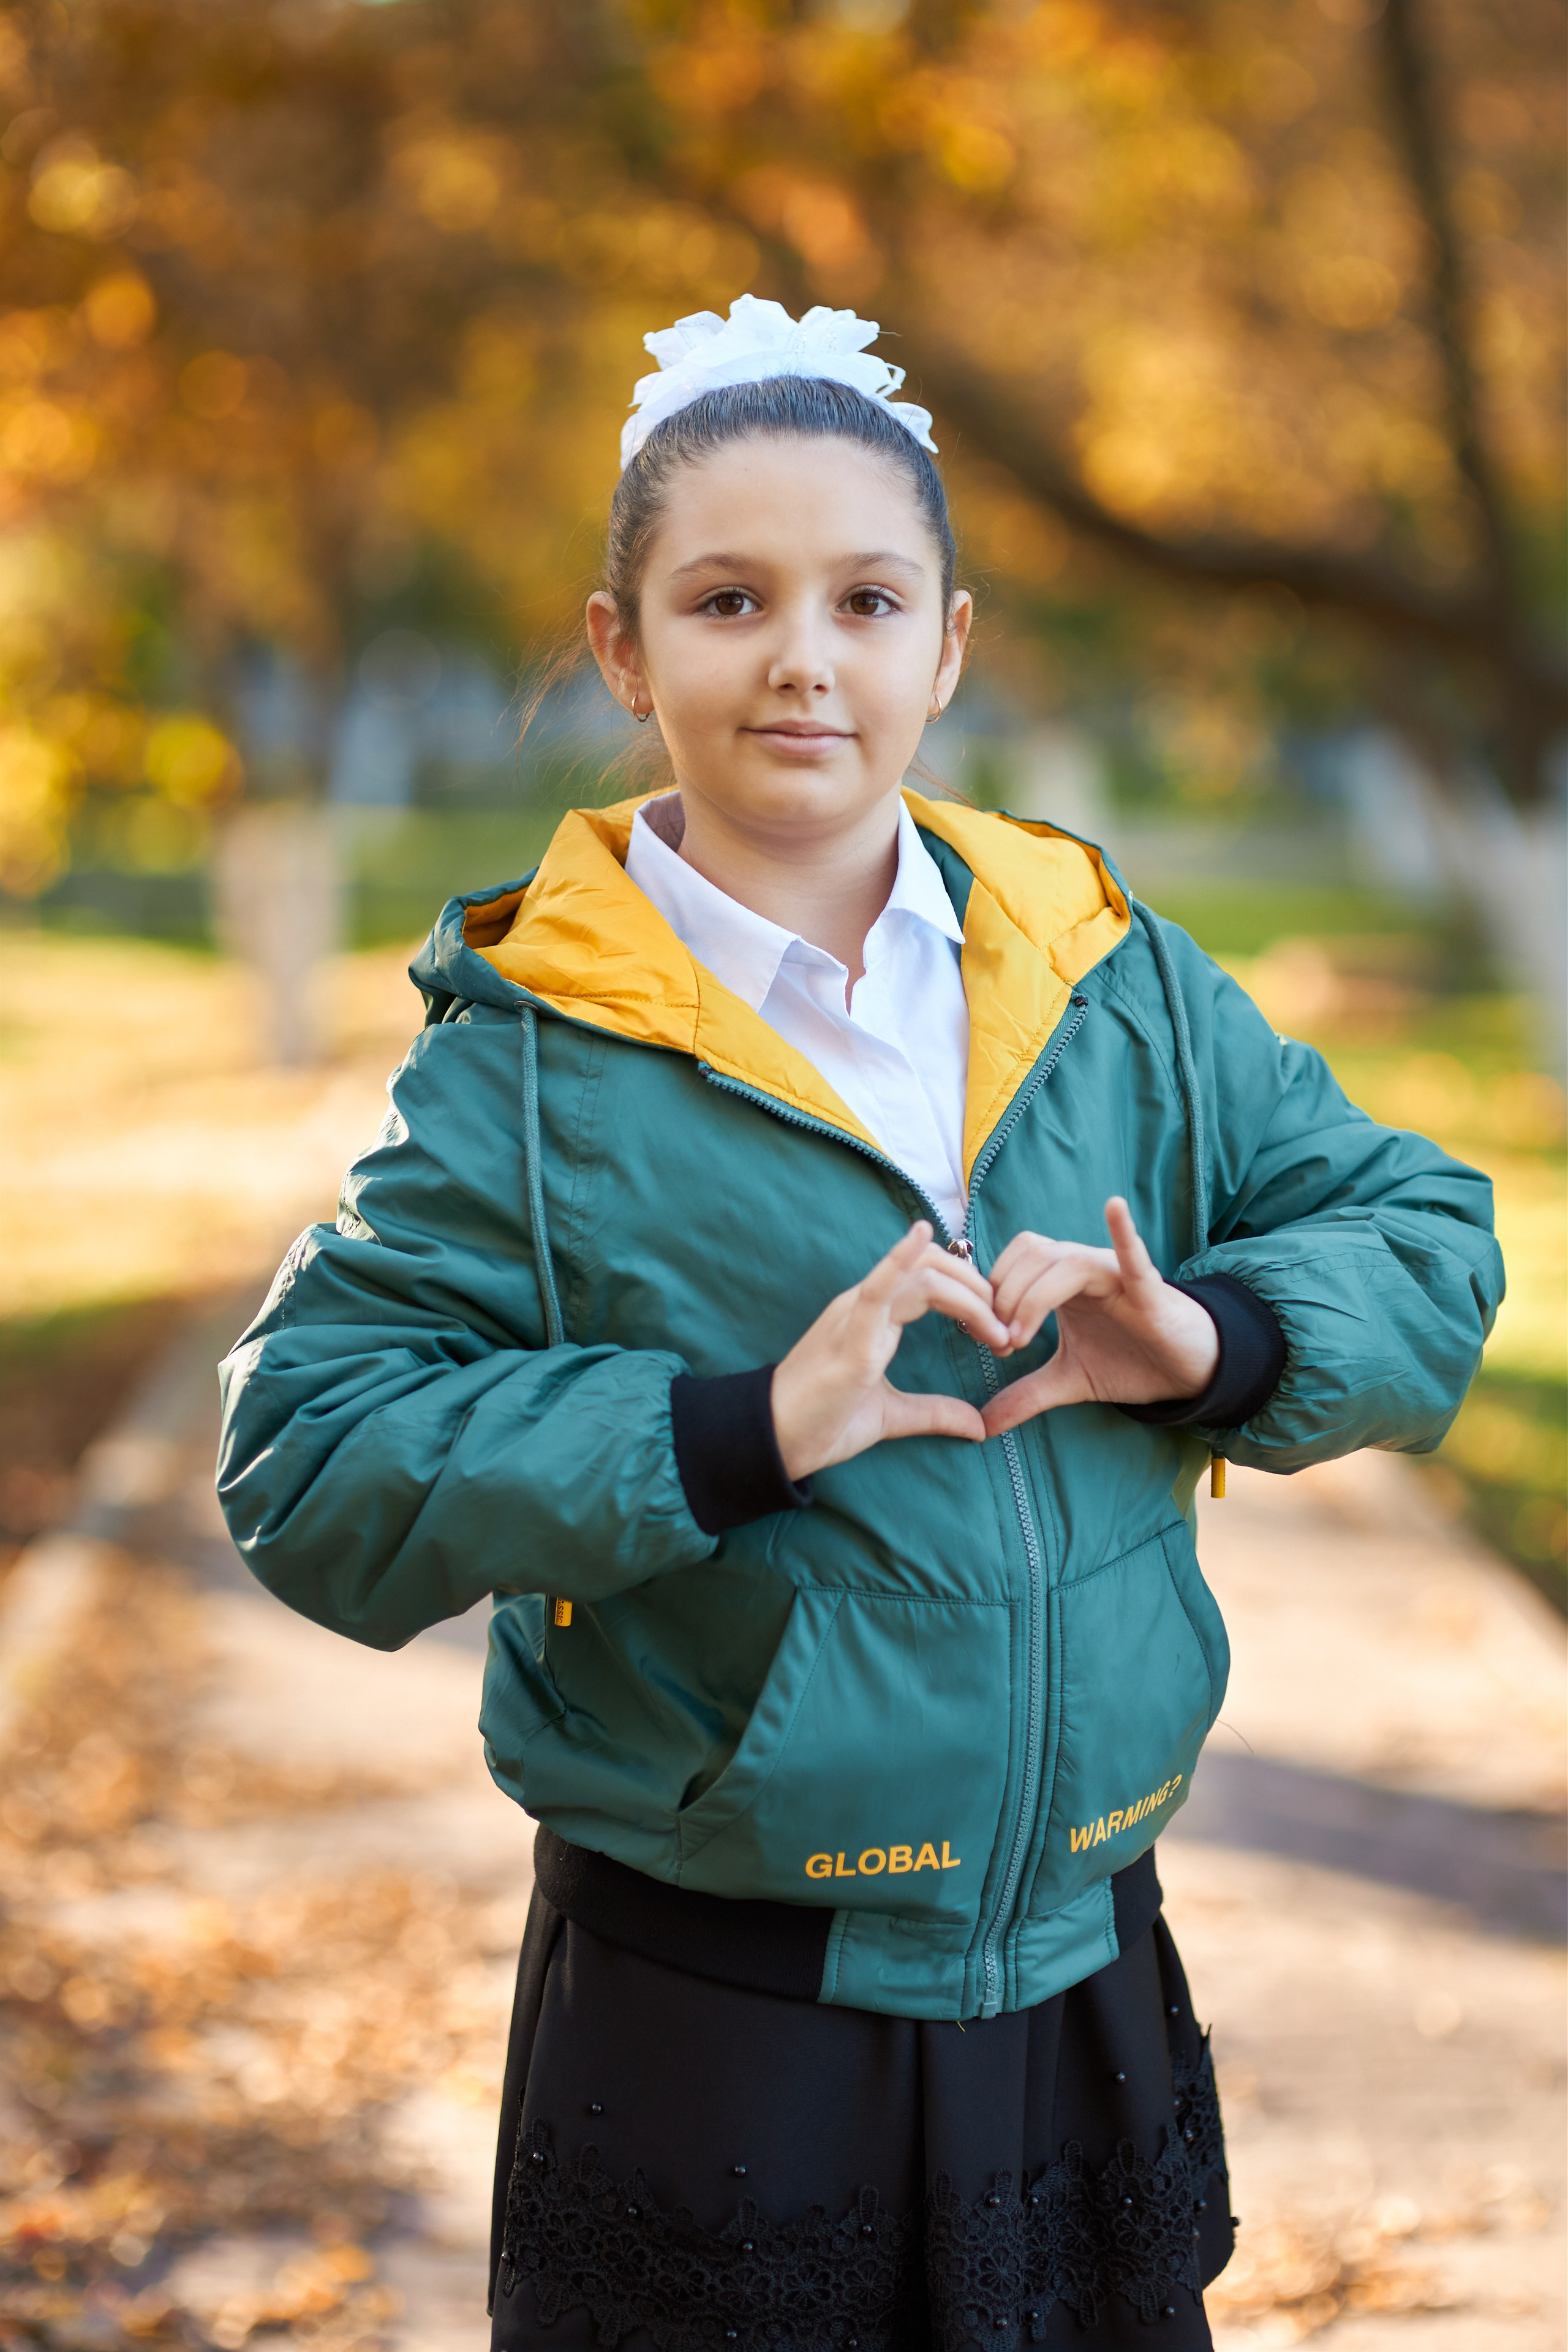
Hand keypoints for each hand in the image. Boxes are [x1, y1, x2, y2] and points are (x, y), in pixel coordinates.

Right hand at [771, 1222, 1008, 1479]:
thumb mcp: (891, 1416)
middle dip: (979, 1290)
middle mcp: (864, 1305)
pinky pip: (878, 1289)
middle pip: (933, 1267)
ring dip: (969, 1298)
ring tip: (996, 1333)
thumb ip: (933, 1413)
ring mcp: (855, 1316)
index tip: (997, 1330)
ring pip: (922, 1276)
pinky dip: (900, 1260)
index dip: (971, 1294)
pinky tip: (920, 1236)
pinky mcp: (850, 1339)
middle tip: (1006, 1330)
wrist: (777, 1444)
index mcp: (872, 1316)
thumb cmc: (822, 1423)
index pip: (930, 1279)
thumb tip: (978, 1425)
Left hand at [981, 1197, 1217, 1437]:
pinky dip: (1125, 1234)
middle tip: (1001, 1343)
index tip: (988, 1340)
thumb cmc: (1131, 1361)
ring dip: (1034, 1297)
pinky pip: (1136, 1258)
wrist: (1187, 1371)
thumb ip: (1026, 1395)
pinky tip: (1115, 1208)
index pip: (1015, 1263)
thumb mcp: (1069, 1381)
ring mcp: (1118, 1275)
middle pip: (1033, 1256)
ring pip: (1068, 1262)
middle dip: (1006, 1297)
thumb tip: (983, 1425)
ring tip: (1020, 1338)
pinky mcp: (1151, 1291)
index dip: (993, 1295)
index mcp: (1062, 1282)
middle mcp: (1087, 1269)